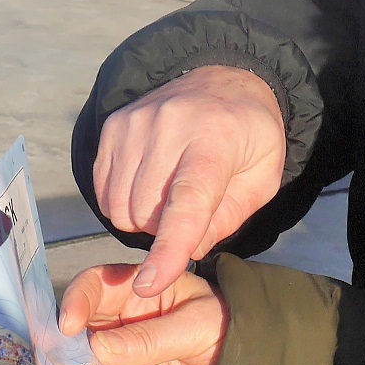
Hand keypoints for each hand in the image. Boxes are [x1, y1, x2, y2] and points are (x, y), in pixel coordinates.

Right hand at [60, 264, 228, 364]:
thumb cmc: (227, 331)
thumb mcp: (197, 327)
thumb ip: (153, 337)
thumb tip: (98, 347)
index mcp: (141, 290)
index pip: (99, 284)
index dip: (78, 298)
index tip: (68, 325)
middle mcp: (122, 321)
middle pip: (81, 327)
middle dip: (64, 343)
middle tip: (56, 362)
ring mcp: (120, 357)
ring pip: (82, 363)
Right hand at [92, 65, 284, 294]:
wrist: (224, 80)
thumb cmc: (248, 136)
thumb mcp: (262, 177)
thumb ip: (229, 218)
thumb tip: (188, 252)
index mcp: (216, 139)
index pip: (187, 202)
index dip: (168, 248)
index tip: (149, 284)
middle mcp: (170, 125)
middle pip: (145, 213)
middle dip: (165, 229)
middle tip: (191, 207)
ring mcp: (135, 123)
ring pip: (118, 208)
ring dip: (142, 217)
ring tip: (171, 192)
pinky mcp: (113, 126)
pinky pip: (102, 191)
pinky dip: (123, 201)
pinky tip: (150, 181)